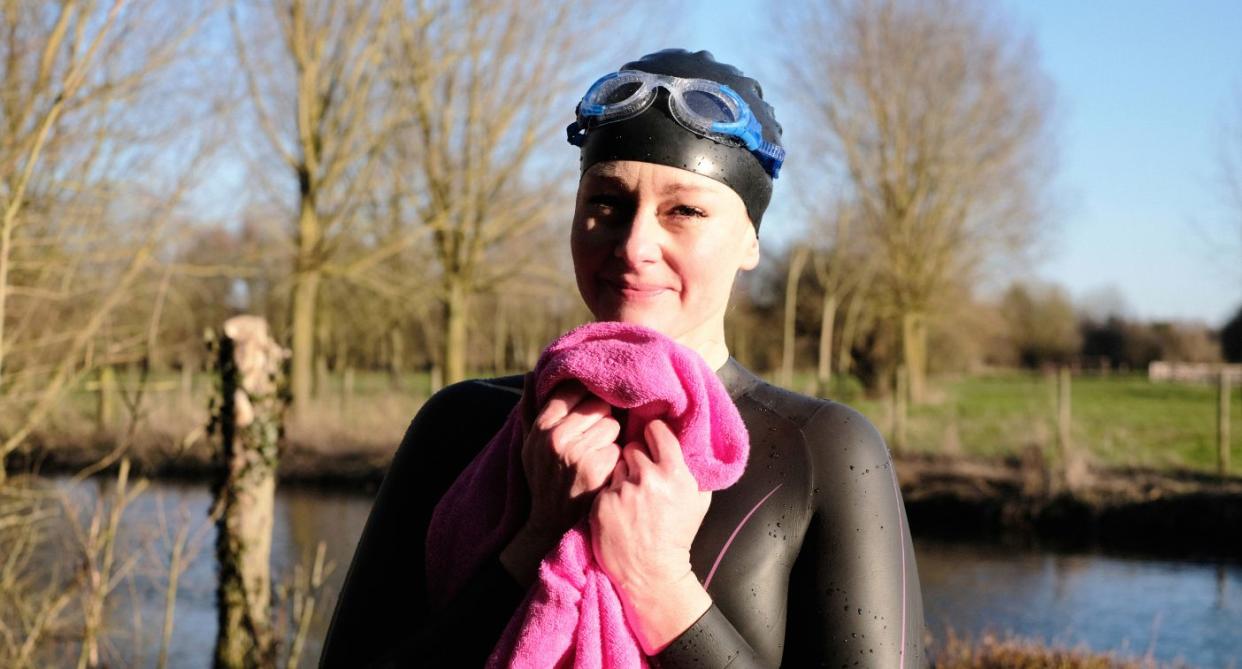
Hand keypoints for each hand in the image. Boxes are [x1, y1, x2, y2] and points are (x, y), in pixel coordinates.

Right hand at [501, 378, 621, 584]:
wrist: (550, 525)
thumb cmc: (543, 478)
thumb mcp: (529, 445)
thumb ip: (530, 408)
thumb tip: (532, 374)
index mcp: (541, 427)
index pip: (574, 391)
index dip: (586, 401)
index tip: (587, 415)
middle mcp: (556, 438)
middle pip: (598, 406)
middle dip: (600, 420)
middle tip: (592, 440)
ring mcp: (577, 454)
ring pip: (612, 426)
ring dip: (610, 440)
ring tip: (597, 456)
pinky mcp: (597, 471)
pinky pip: (619, 448)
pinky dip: (616, 460)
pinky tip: (605, 472)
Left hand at [590, 419, 712, 654]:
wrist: (652, 572)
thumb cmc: (677, 535)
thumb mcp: (699, 500)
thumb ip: (693, 468)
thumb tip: (687, 440)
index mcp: (675, 473)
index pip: (655, 430)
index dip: (652, 434)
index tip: (651, 440)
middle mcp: (648, 478)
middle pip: (632, 446)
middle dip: (636, 458)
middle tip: (642, 477)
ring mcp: (622, 491)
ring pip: (616, 465)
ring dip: (623, 476)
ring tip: (632, 498)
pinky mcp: (602, 503)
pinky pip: (604, 486)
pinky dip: (610, 495)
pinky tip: (620, 511)